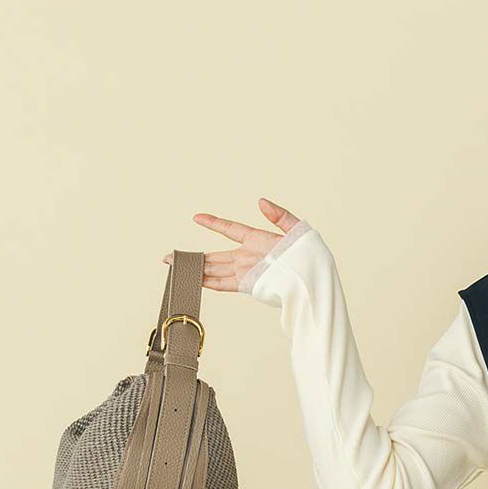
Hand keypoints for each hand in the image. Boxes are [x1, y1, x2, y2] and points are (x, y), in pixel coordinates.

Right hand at [159, 197, 303, 289]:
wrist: (315, 280)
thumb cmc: (309, 255)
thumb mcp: (297, 229)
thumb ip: (279, 215)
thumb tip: (261, 202)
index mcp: (257, 239)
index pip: (230, 229)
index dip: (214, 223)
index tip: (197, 217)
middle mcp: (247, 256)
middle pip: (215, 255)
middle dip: (194, 256)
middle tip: (172, 256)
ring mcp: (247, 271)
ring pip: (215, 269)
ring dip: (196, 270)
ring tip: (177, 269)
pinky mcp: (249, 285)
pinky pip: (225, 284)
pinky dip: (210, 283)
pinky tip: (196, 282)